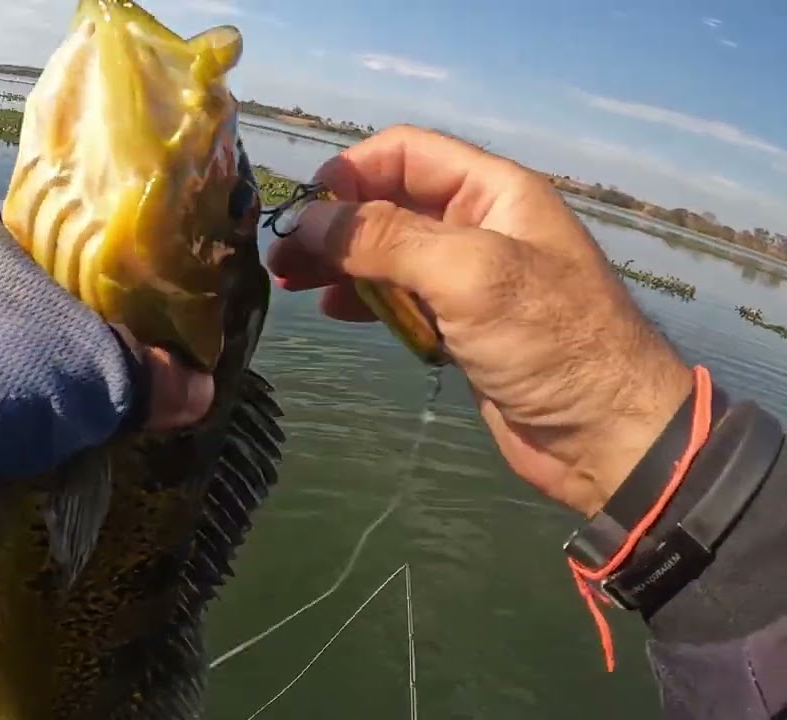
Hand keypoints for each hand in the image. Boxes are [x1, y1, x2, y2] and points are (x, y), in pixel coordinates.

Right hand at [267, 125, 692, 515]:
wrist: (607, 437)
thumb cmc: (549, 341)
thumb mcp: (468, 274)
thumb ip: (387, 239)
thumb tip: (309, 220)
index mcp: (494, 191)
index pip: (405, 153)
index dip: (349, 172)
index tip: (302, 212)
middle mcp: (479, 224)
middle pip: (388, 202)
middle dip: (334, 223)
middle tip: (281, 257)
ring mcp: (468, 278)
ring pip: (387, 252)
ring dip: (340, 263)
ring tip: (290, 284)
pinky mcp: (459, 327)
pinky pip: (399, 298)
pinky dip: (363, 299)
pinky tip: (334, 312)